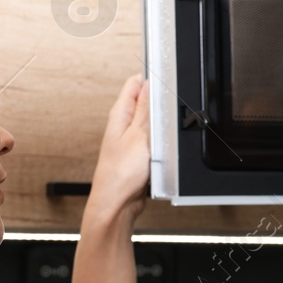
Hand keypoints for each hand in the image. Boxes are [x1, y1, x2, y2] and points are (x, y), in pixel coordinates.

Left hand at [84, 74, 150, 223]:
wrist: (117, 204)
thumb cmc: (120, 174)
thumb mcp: (139, 135)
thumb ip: (145, 108)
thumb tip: (149, 83)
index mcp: (119, 114)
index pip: (135, 83)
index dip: (152, 79)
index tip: (165, 85)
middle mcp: (123, 124)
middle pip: (147, 102)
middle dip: (161, 106)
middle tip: (165, 120)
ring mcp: (131, 139)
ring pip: (153, 123)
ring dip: (162, 129)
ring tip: (160, 143)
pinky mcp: (139, 153)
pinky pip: (155, 142)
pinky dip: (161, 146)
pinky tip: (161, 155)